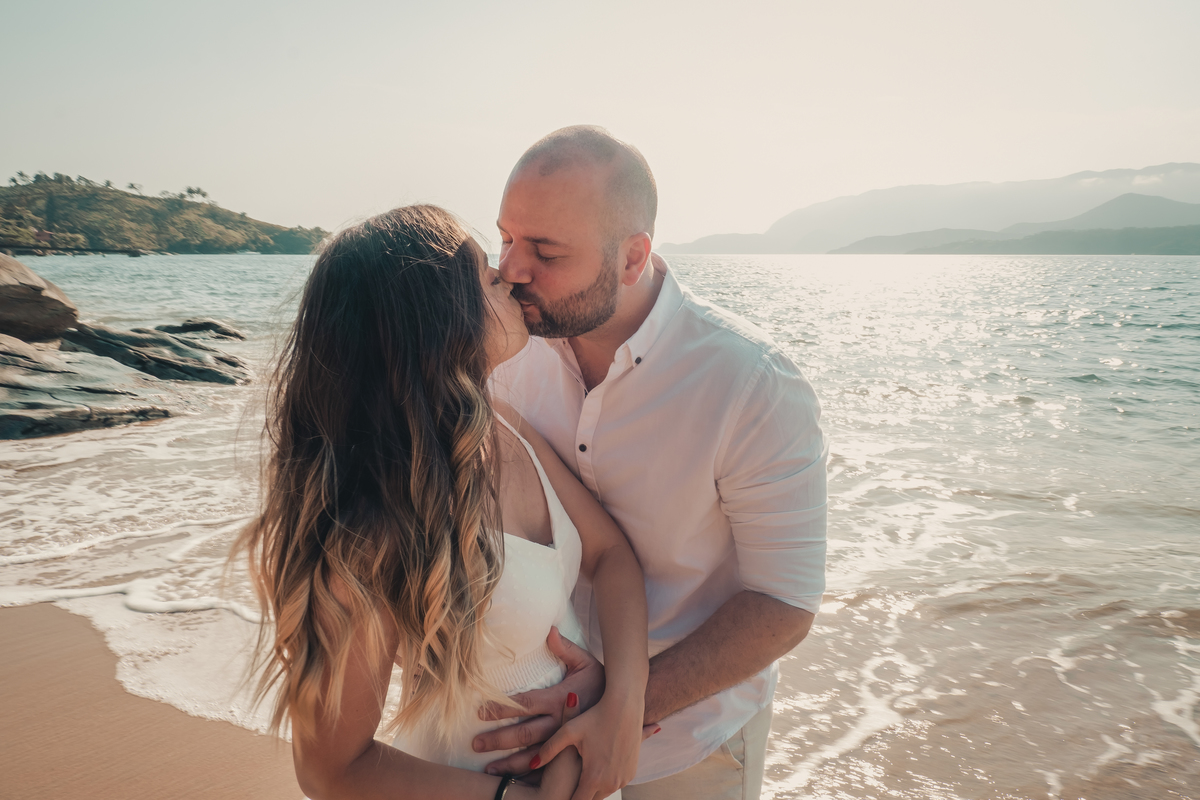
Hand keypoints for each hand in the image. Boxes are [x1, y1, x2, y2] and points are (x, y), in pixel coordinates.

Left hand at [477, 628, 604, 772]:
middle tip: (475, 743)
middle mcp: (559, 724)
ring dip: (509, 764)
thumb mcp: (587, 662)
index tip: (479, 712)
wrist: (627, 708)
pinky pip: (549, 769)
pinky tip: (515, 781)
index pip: (523, 704)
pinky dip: (530, 777)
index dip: (500, 708)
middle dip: (497, 740)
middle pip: (522, 734)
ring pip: (533, 757)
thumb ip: (566, 648)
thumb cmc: (602, 683)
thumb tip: (549, 630)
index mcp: (559, 700)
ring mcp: (565, 743)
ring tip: (489, 770)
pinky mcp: (571, 755)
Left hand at [532, 690, 654, 799]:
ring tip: (583, 776)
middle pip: (592, 799)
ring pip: (604, 792)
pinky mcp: (631, 771)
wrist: (625, 706)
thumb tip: (532, 764)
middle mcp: (611, 782)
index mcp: (594, 777)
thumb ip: (549, 749)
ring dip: (594, 787)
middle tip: (569, 787)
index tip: (559, 794)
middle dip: (581, 794)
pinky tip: (598, 767)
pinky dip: (607, 779)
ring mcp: (624, 778)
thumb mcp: (569, 731)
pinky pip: (616, 782)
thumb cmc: (595, 716)